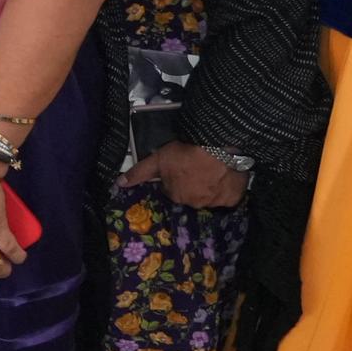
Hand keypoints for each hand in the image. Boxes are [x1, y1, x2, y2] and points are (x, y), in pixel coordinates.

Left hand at [119, 142, 249, 210]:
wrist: (216, 147)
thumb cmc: (185, 152)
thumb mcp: (157, 159)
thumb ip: (139, 173)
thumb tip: (119, 184)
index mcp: (176, 196)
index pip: (174, 189)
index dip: (176, 177)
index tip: (182, 166)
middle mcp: (195, 203)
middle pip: (192, 194)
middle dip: (193, 183)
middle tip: (198, 166)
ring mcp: (215, 202)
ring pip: (211, 195)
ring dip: (211, 185)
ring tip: (213, 168)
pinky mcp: (232, 198)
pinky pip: (229, 196)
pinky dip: (228, 188)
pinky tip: (225, 176)